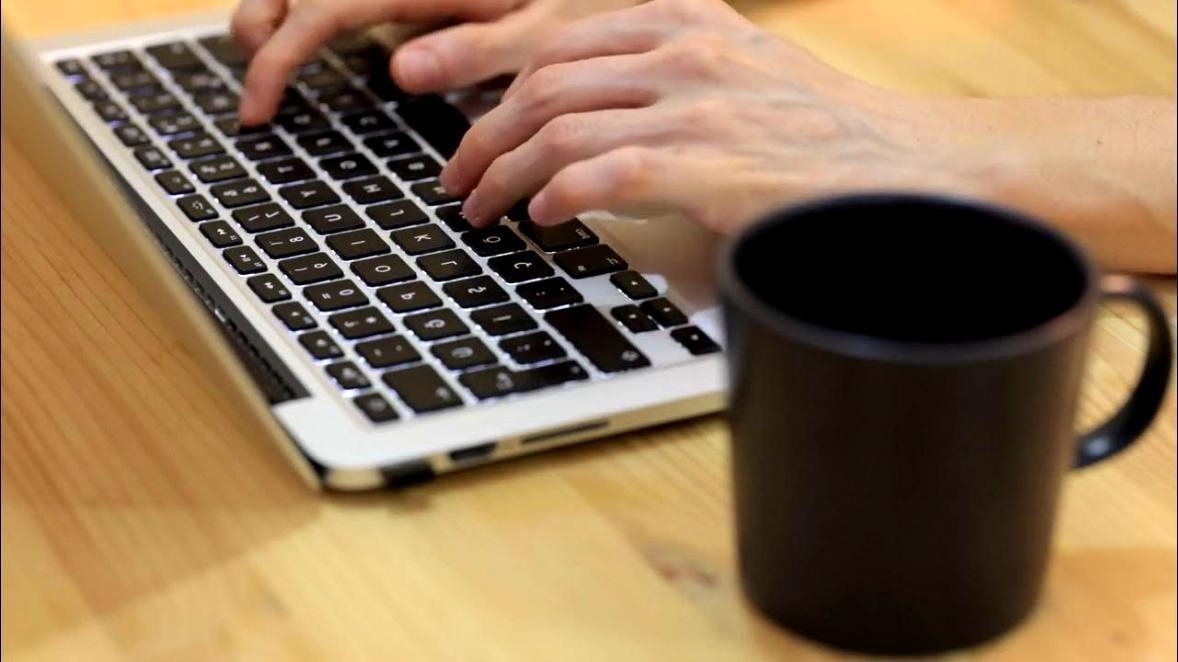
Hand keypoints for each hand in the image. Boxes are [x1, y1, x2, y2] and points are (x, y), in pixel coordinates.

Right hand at [232, 0, 639, 123]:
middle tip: (261, 92)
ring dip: (286, 16)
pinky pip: (360, 2)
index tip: (257, 111)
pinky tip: (329, 47)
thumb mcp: (546, 29)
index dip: (278, 57)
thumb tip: (399, 69)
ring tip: (278, 64)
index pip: (323, 9)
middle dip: (263, 29)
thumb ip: (477, 48)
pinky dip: (326, 17)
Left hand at [442, 0, 988, 231]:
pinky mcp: (709, 165)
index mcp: (686, 20)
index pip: (559, 41)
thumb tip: (594, 118)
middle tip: (457, 180)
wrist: (909, 169)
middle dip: (482, 135)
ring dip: (504, 175)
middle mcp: (685, 51)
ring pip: (559, 130)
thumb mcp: (745, 74)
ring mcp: (697, 106)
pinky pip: (601, 176)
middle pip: (543, 83)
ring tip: (482, 211)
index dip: (497, 85)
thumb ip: (669, 78)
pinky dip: (557, 197)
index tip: (469, 124)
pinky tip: (541, 219)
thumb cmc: (826, 135)